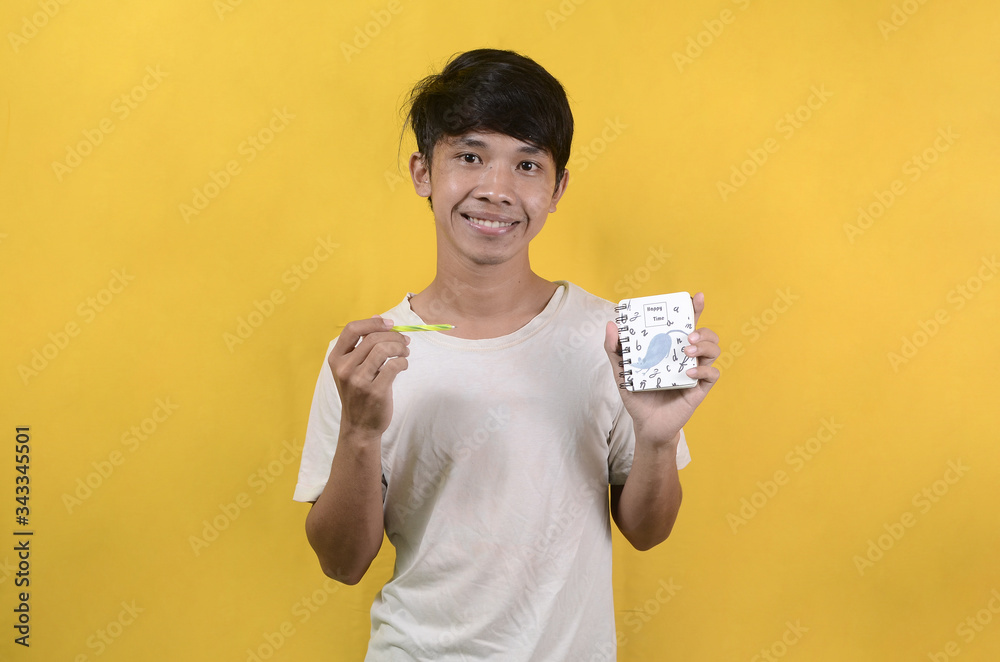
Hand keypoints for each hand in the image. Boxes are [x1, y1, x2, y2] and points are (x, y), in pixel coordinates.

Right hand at [328, 316, 409, 438]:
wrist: (359, 426)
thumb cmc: (358, 393)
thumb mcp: (353, 368)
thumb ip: (363, 344)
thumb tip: (378, 318)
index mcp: (336, 359)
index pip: (352, 329)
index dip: (373, 323)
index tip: (390, 324)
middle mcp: (344, 368)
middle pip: (372, 339)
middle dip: (394, 336)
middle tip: (405, 341)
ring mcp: (358, 381)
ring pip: (383, 350)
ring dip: (400, 348)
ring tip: (405, 352)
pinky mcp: (375, 391)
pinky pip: (393, 366)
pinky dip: (403, 362)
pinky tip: (403, 365)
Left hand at [603, 292, 720, 446]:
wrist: (646, 425)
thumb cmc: (637, 396)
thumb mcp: (621, 371)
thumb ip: (614, 349)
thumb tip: (611, 324)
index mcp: (671, 348)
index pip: (686, 324)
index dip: (695, 309)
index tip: (697, 297)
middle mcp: (686, 357)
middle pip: (706, 334)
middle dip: (702, 329)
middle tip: (686, 335)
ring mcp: (695, 372)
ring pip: (714, 350)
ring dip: (705, 345)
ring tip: (687, 351)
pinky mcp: (700, 389)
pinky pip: (712, 374)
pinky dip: (703, 370)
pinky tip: (687, 373)